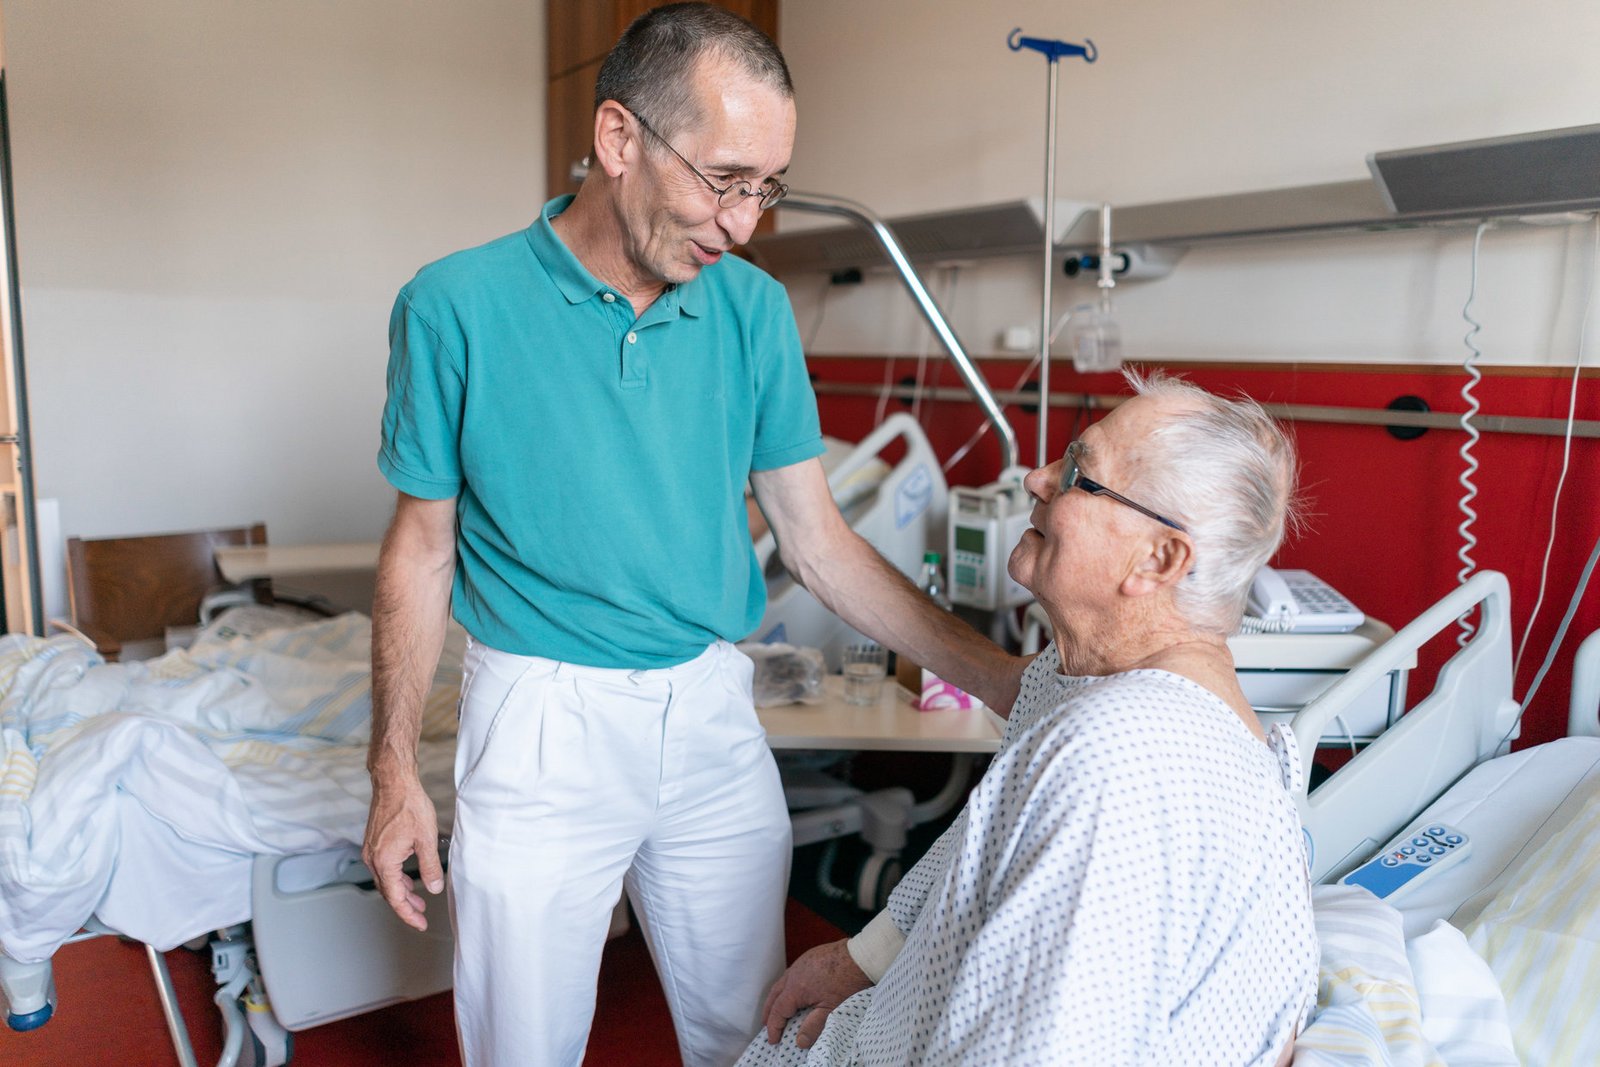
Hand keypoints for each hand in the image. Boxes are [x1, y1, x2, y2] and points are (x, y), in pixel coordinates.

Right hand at [361, 768, 443, 930]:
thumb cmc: (408, 806)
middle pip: (388, 891)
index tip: (420, 923)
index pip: (395, 898)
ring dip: (400, 891)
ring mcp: (371, 850)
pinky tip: (408, 877)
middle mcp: (373, 859)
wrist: (394, 783)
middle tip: (421, 915)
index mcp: (384, 862)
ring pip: (385, 880)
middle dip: (405, 905)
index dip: (408, 914)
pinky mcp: (374, 843)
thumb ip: (430, 867)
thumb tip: (434, 888)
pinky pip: (383, 868)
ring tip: (417, 899)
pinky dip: (395, 877)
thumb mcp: (426, 839)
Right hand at [762, 939, 872, 1047]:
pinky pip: (791, 973)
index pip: (778, 1011)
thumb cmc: (847, 982)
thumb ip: (813, 1027)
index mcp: (796, 988)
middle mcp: (794, 973)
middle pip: (774, 995)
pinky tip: (793, 990)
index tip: (773, 1040)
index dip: (773, 1027)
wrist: (861, 956)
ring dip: (776, 998)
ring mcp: (801, 963)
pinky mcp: (809, 957)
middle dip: (769, 1012)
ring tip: (776, 1009)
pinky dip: (786, 986)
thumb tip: (799, 1042)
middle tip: (766, 1025)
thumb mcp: (831, 1009)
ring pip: (782, 982)